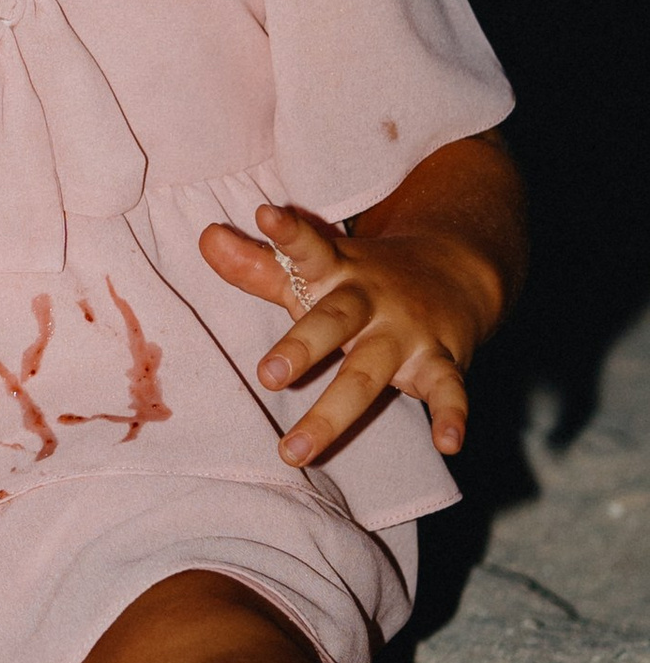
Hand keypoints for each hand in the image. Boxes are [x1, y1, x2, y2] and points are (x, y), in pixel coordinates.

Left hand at [202, 199, 495, 466]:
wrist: (456, 271)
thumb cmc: (363, 283)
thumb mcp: (317, 271)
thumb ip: (260, 264)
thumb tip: (205, 239)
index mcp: (335, 273)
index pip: (309, 249)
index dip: (288, 233)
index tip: (266, 214)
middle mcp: (370, 301)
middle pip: (334, 321)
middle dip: (302, 347)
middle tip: (266, 375)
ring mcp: (407, 332)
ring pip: (370, 372)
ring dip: (334, 413)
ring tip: (296, 449)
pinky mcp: (442, 360)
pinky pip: (449, 390)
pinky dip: (452, 416)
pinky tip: (448, 444)